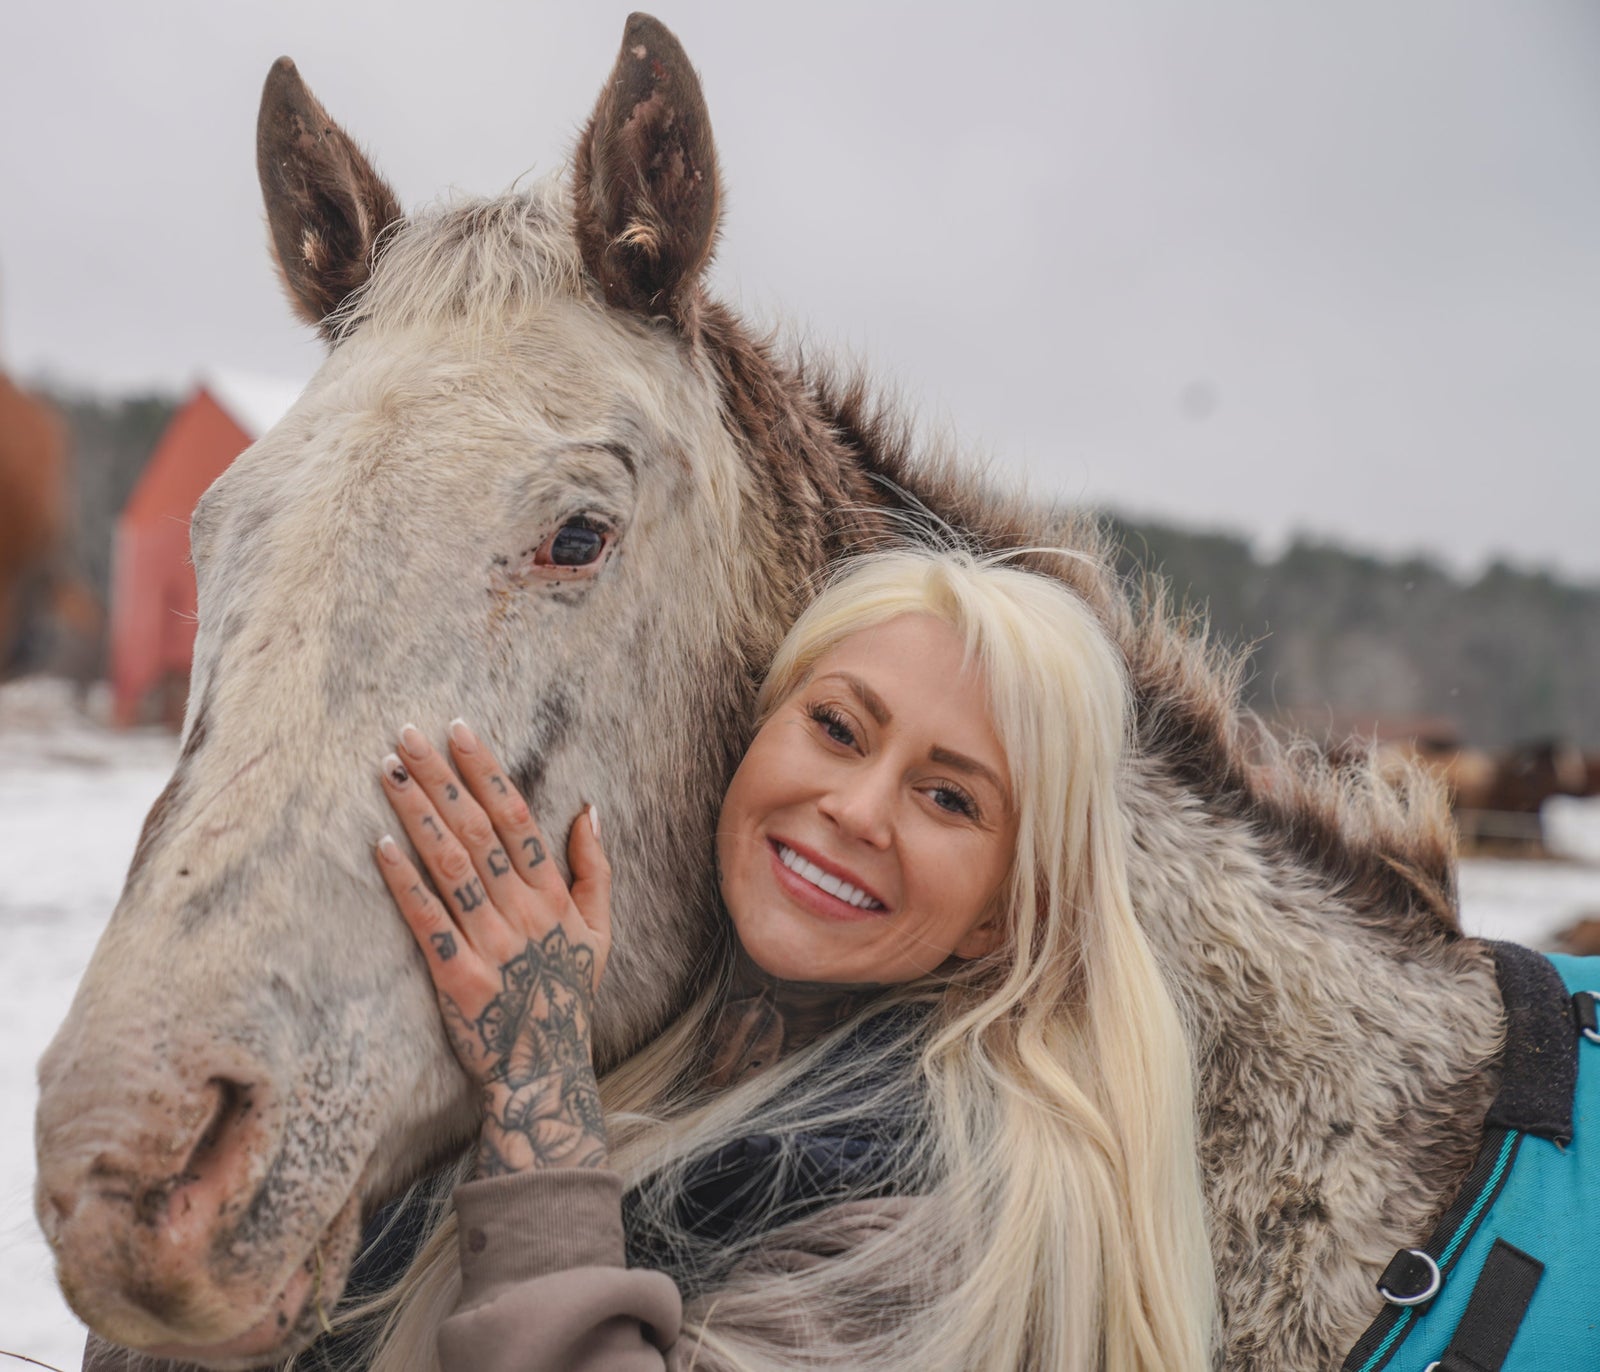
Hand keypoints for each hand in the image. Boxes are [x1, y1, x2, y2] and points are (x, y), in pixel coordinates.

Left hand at [374, 719, 610, 1173]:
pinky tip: (379, 845)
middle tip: (406, 734)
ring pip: (451, 865)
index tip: (458, 731)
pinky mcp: (458, 978)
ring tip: (388, 772)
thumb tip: (588, 808)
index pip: (518, 818)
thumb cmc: (568, 996)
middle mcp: (523, 912)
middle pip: (478, 830)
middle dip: (440, 777)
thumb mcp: (598, 932)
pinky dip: (404, 881)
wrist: (546, 1072)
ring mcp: (491, 944)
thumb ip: (594, 869)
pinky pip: (428, 920)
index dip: (486, 772)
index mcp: (553, 896)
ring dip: (417, 814)